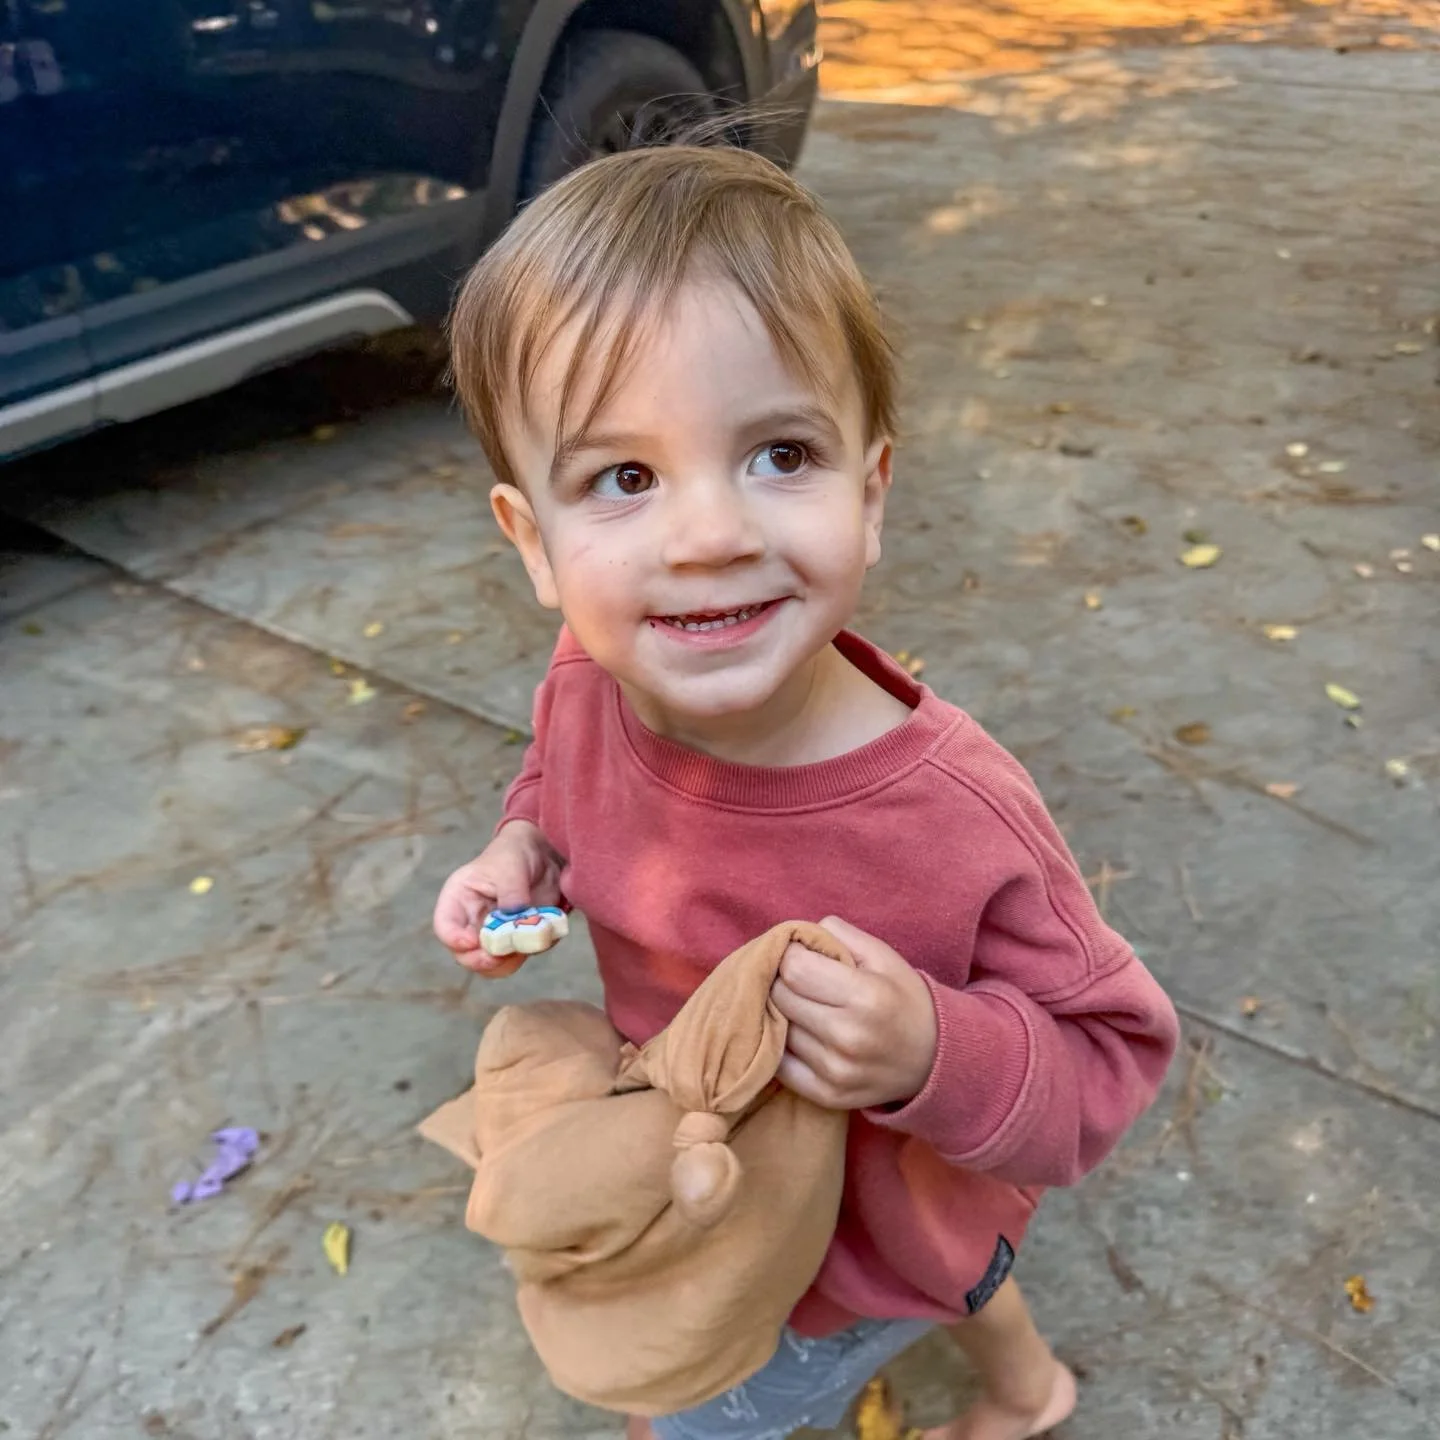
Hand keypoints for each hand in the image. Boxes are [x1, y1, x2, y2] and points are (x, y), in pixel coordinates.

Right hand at [433, 821, 562, 976]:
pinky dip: (528, 952)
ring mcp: (492, 935)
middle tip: (498, 956)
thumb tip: (515, 918)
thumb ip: (511, 892)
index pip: (445, 927)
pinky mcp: (514, 941)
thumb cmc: (514, 855)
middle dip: (480, 960)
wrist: (541, 856)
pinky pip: (517, 959)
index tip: (473, 941)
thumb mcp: (510, 866)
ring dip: (506, 962)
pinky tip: (540, 934)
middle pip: (464, 955)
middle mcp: (471, 922)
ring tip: (524, 942)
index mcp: (458, 900)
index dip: (454, 939)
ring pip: (489, 965)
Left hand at [772, 916, 937, 1110]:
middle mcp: (849, 1036)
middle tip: (799, 981)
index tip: (800, 956)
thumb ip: (838, 934)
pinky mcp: (827, 1096)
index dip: (790, 955)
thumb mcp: (883, 955)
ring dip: (782, 1015)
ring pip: (777, 1030)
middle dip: (783, 983)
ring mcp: (836, 1071)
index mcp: (865, 995)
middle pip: (780, 997)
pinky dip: (783, 1047)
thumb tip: (793, 935)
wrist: (935, 1059)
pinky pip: (780, 1065)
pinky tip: (802, 1035)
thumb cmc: (903, 998)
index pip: (793, 968)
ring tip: (804, 1008)